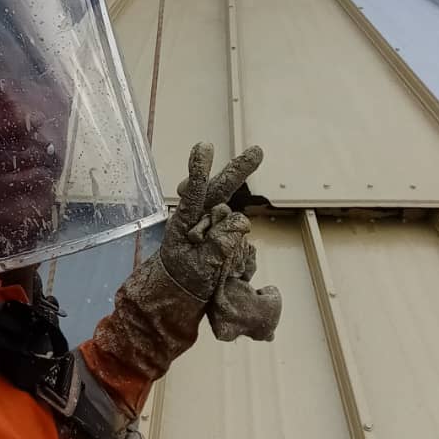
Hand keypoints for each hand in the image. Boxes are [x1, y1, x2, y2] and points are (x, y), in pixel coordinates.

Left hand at [161, 142, 262, 300]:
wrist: (180, 292)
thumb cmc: (183, 278)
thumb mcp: (197, 268)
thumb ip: (217, 246)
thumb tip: (241, 223)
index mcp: (184, 222)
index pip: (194, 194)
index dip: (199, 171)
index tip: (204, 146)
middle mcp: (199, 218)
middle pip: (219, 190)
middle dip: (238, 170)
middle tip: (257, 151)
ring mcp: (213, 225)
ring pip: (231, 216)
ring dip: (232, 227)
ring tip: (229, 221)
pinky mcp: (225, 234)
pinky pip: (238, 233)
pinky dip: (236, 240)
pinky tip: (225, 258)